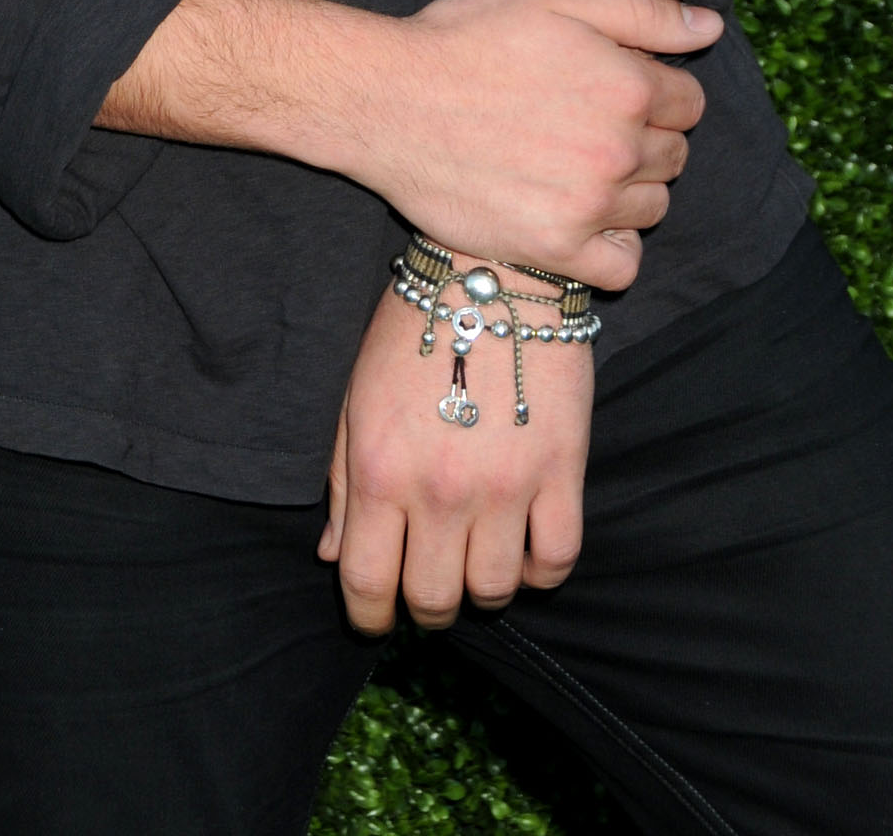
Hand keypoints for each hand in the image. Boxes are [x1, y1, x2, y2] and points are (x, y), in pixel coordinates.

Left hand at [320, 273, 592, 632]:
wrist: (490, 273)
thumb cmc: (413, 333)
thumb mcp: (355, 399)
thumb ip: (340, 483)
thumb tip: (331, 555)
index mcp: (378, 470)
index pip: (366, 584)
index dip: (367, 618)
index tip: (374, 619)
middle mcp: (439, 490)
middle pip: (433, 600)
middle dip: (425, 606)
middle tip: (428, 583)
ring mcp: (504, 486)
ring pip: (495, 591)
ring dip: (481, 590)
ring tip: (475, 561)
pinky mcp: (561, 473)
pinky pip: (556, 560)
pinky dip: (539, 571)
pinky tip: (523, 547)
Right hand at [347, 0, 716, 292]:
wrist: (386, 100)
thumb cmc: (465, 40)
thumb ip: (639, 10)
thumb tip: (710, 28)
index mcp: (628, 85)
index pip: (687, 101)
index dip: (650, 89)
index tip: (606, 86)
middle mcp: (618, 150)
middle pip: (673, 155)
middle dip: (641, 137)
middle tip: (580, 122)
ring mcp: (589, 206)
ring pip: (653, 208)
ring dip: (627, 190)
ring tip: (571, 165)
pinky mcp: (555, 250)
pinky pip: (624, 266)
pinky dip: (611, 246)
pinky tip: (578, 217)